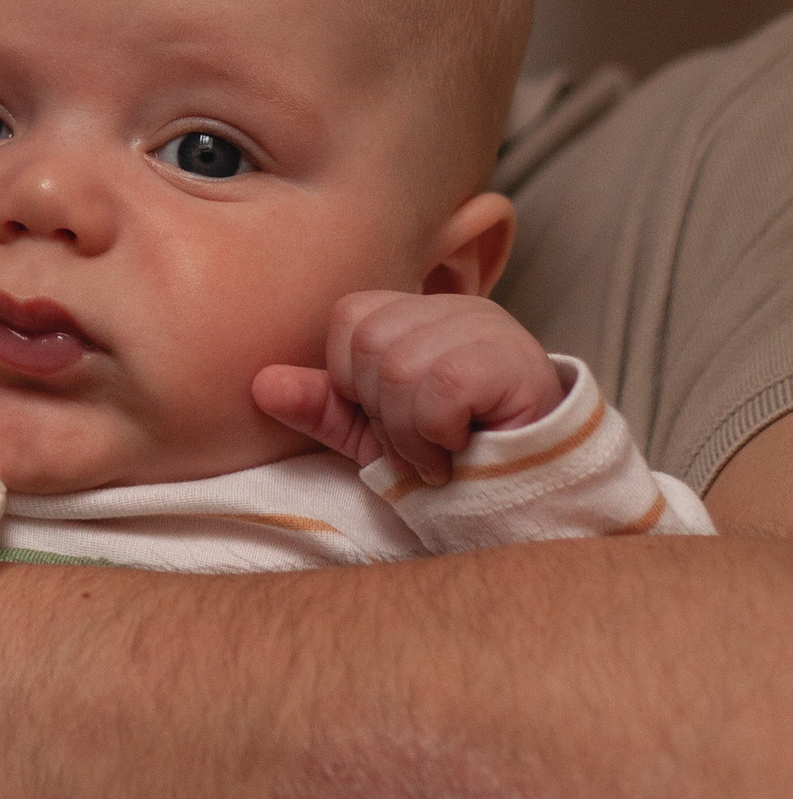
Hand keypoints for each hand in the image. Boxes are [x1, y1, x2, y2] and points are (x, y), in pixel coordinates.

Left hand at [251, 288, 564, 486]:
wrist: (538, 490)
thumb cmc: (459, 456)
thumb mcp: (378, 435)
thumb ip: (324, 407)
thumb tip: (260, 384)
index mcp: (422, 314)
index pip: (351, 318)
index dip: (353, 381)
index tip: (389, 422)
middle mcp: (457, 308)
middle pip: (370, 344)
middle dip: (382, 413)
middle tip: (417, 447)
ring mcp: (488, 327)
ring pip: (399, 368)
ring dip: (409, 433)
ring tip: (438, 455)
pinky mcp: (509, 359)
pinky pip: (438, 389)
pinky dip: (436, 434)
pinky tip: (458, 451)